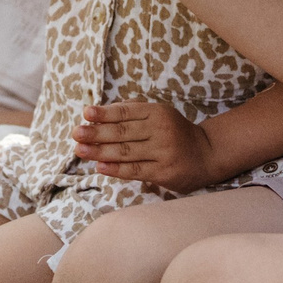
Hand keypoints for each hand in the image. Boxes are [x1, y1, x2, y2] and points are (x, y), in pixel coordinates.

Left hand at [72, 100, 216, 193]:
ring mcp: (163, 151)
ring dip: (100, 151)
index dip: (105, 113)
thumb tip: (102, 112)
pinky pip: (135, 170)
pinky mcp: (163, 172)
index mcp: (157, 112)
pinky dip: (115, 169)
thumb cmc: (175, 133)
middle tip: (76, 133)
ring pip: (125, 152)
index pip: (126, 112)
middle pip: (122, 132)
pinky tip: (100, 167)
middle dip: (96, 133)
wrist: (206, 154)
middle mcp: (161, 130)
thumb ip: (134, 111)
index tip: (86, 113)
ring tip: (80, 150)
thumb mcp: (160, 114)